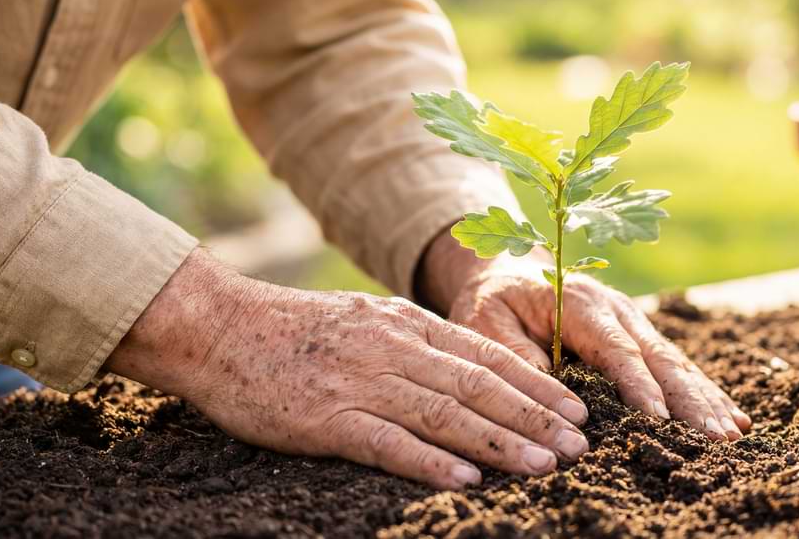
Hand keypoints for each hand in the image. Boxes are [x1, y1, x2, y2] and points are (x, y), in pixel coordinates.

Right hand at [107, 249, 590, 489]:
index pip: (486, 353)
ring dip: (502, 441)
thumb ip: (409, 341)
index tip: (576, 407)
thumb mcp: (361, 319)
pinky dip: (431, 460)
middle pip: (479, 385)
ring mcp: (360, 382)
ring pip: (447, 413)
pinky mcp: (325, 417)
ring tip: (546, 465)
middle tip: (580, 444)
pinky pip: (388, 442)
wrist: (218, 327)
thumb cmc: (290, 330)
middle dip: (536, 416)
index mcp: (402, 323)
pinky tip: (466, 479)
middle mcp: (391, 348)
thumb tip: (462, 370)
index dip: (536, 383)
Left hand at [421, 233, 751, 440]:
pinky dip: (704, 392)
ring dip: (705, 400)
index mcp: (579, 303)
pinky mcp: (639, 337)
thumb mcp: (485, 323)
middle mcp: (616, 309)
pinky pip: (676, 366)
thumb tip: (552, 397)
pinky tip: (732, 416)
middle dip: (690, 400)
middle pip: (659, 358)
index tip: (662, 421)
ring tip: (732, 435)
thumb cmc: (491, 302)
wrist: (504, 273)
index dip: (640, 386)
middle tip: (716, 438)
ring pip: (676, 363)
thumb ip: (516, 356)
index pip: (616, 349)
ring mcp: (633, 321)